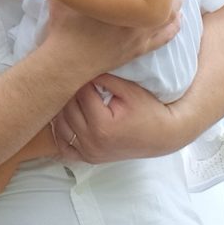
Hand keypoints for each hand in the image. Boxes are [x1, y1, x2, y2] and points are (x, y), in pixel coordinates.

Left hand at [51, 75, 182, 162]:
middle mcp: (92, 143)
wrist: (163, 136)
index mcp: (102, 126)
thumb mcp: (129, 90)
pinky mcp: (89, 158)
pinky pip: (63, 147)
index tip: (85, 69)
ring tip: (73, 95)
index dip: (83, 78)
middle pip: (67, 109)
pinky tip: (66, 117)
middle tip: (76, 79)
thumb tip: (81, 66)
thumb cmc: (149, 111)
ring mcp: (89, 153)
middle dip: (71, 92)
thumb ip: (104, 77)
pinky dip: (61, 132)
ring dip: (63, 109)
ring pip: (60, 126)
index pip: (80, 94)